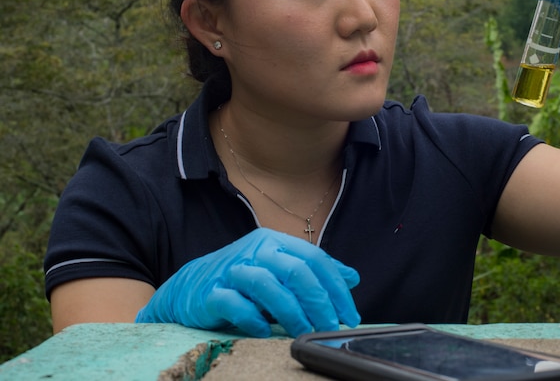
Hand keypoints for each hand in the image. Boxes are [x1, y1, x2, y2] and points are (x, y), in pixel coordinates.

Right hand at [135, 228, 360, 336]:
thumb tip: (352, 277)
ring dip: (291, 312)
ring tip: (304, 333)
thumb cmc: (244, 279)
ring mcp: (232, 270)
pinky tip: (265, 333)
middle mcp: (255, 251)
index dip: (336, 288)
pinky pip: (234, 304)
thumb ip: (314, 272)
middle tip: (330, 327)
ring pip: (267, 285)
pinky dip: (253, 319)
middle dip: (319, 302)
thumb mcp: (281, 269)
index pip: (315, 259)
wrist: (191, 286)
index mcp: (275, 242)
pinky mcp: (211, 292)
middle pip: (296, 271)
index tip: (349, 315)